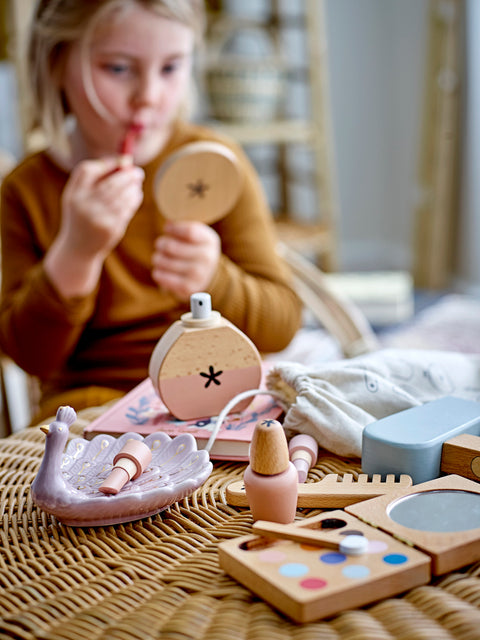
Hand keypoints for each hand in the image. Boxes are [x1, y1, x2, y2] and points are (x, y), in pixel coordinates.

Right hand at [44, 157, 143, 297]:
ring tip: (137, 183)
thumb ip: (93, 178)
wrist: (78, 249)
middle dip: (127, 175)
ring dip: (133, 187)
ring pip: (122, 196)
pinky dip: (135, 199)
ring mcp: (98, 219)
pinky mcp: (111, 229)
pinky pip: (127, 209)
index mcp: (73, 195)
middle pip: (110, 183)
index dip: (107, 163)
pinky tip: (136, 195)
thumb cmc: (81, 217)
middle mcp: (84, 206)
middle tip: (138, 172)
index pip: (87, 170)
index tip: (123, 161)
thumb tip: (124, 161)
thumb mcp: (77, 197)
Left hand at [152, 220, 220, 300]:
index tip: (167, 229)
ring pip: (163, 261)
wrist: (208, 277)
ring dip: (157, 258)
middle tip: (160, 244)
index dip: (173, 229)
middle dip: (161, 243)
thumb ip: (183, 226)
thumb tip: (168, 224)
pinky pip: (163, 277)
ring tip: (159, 258)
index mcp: (210, 240)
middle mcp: (207, 258)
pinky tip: (160, 271)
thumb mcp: (197, 234)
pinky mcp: (188, 288)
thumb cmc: (196, 250)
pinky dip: (158, 273)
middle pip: (171, 246)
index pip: (188, 231)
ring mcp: (199, 274)